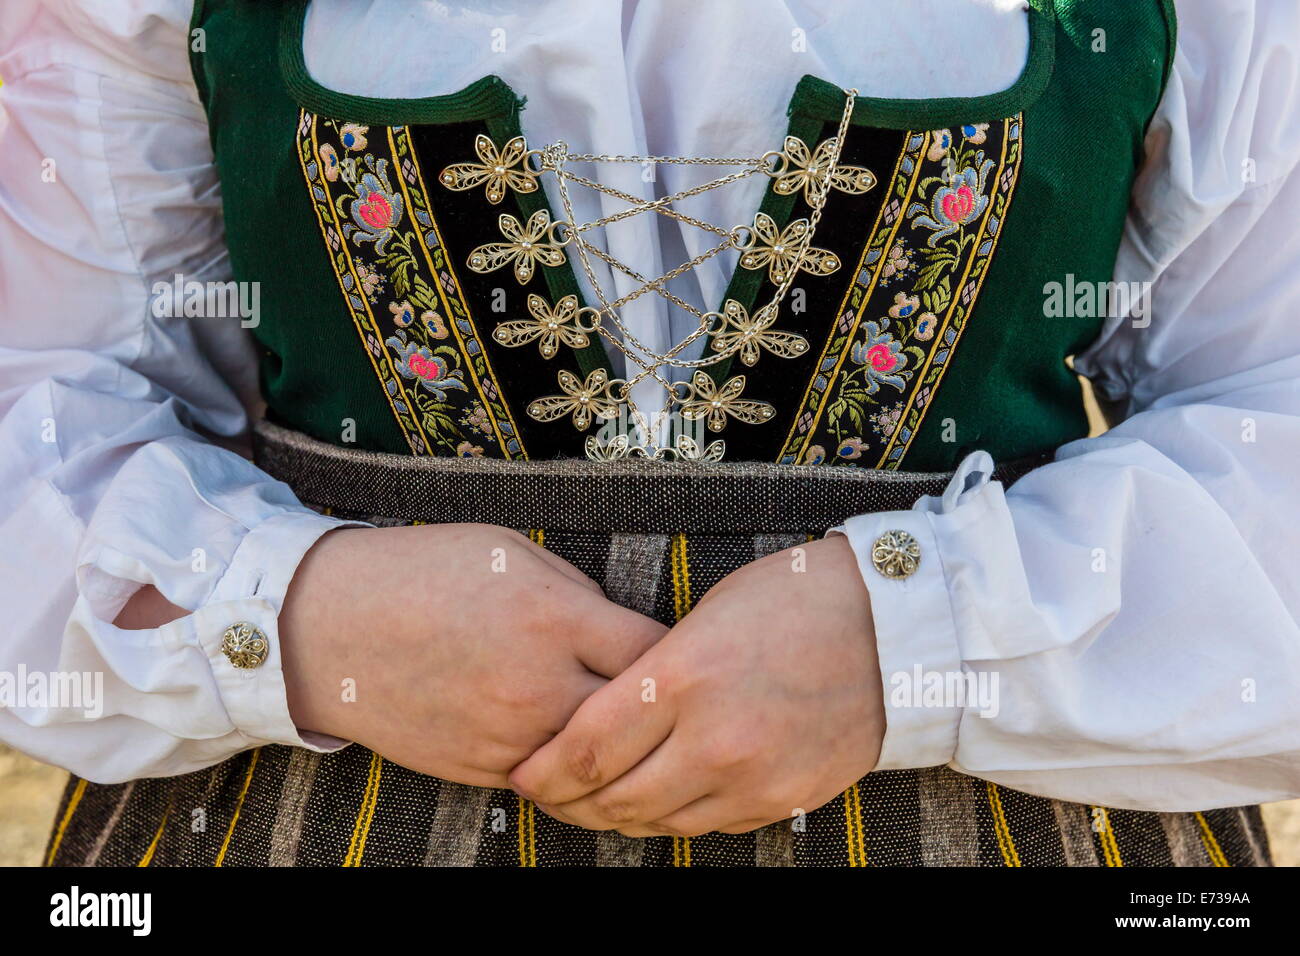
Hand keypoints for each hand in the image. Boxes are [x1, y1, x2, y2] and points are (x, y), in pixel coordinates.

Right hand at [280, 524, 667, 786]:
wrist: (327, 628)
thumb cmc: (420, 574)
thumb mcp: (510, 551)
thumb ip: (576, 593)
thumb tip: (618, 627)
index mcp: (554, 619)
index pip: (654, 654)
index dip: (678, 652)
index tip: (681, 650)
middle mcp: (539, 686)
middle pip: (638, 718)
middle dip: (660, 707)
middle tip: (670, 697)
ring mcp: (510, 735)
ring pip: (597, 761)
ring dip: (619, 747)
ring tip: (636, 731)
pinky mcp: (481, 769)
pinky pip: (549, 778)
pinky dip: (569, 766)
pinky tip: (575, 745)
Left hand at [508, 535, 884, 835]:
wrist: (893, 631)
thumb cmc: (795, 600)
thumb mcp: (707, 615)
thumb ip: (651, 670)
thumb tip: (603, 716)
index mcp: (683, 678)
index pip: (585, 749)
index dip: (541, 771)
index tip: (522, 771)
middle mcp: (712, 739)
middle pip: (612, 799)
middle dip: (566, 803)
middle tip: (545, 794)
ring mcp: (750, 778)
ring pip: (656, 823)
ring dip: (614, 818)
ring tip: (591, 802)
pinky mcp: (781, 800)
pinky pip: (707, 827)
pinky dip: (670, 819)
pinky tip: (656, 801)